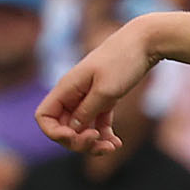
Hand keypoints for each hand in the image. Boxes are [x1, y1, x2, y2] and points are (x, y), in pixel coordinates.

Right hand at [37, 19, 155, 151]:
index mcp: (66, 88)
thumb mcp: (105, 90)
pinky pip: (97, 125)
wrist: (145, 42)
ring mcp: (88, 97)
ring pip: (81, 130)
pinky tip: (117, 142)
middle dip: (78, 142)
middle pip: (64, 128)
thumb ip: (86, 112)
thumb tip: (71, 131)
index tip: (73, 137)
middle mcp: (73, 94)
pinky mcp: (104, 99)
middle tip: (99, 143)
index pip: (44, 117)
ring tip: (113, 146)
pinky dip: (104, 136)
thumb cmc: (123, 61)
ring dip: (94, 144)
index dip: (53, 132)